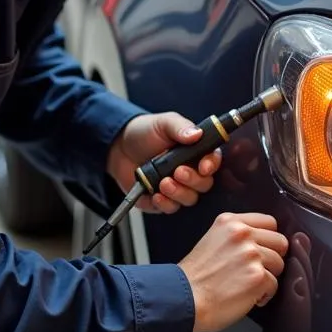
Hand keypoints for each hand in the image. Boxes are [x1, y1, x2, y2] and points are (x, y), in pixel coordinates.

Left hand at [106, 112, 221, 213]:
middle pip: (204, 184)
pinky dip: (165, 204)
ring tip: (164, 182)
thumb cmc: (145, 132)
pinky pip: (170, 208)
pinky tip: (156, 195)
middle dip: (193, 180)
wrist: (119, 147)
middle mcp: (189, 171)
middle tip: (179, 172)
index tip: (204, 166)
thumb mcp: (163, 123)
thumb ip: (180, 127)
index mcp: (195, 152)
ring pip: (189, 198)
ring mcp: (177, 187)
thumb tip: (196, 133)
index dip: (211, 165)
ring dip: (179, 193)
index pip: (212, 161)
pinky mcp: (162, 200)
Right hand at [178, 213, 291, 331]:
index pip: (270, 222)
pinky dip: (263, 295)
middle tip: (255, 270)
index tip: (261, 251)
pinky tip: (246, 297)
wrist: (182, 299)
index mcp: (231, 222)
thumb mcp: (213, 240)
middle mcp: (243, 234)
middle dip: (271, 258)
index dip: (268, 240)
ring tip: (248, 285)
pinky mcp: (257, 276)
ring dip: (268, 277)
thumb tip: (262, 243)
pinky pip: (274, 285)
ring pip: (279, 264)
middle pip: (280, 242)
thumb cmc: (196, 276)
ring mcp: (251, 254)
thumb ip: (237, 236)